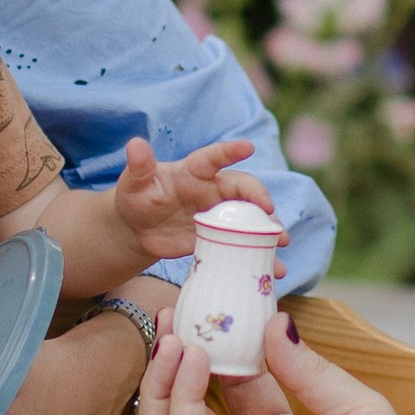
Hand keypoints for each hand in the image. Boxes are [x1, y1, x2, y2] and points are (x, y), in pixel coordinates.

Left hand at [111, 132, 274, 265]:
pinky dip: (261, 257)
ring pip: (250, 219)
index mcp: (193, 172)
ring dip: (268, 229)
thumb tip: (135, 144)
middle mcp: (212, 191)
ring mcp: (219, 217)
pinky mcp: (219, 240)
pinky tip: (274, 270)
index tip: (248, 147)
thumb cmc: (136, 196)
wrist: (137, 229)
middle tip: (272, 216)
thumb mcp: (133, 182)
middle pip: (243, 190)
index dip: (230, 152)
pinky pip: (243, 246)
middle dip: (261, 200)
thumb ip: (139, 166)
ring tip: (281, 243)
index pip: (213, 159)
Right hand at [137, 313, 414, 414]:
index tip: (215, 307)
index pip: (231, 384)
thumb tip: (276, 320)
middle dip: (177, 358)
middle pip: (190, 402)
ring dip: (163, 377)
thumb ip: (307, 367)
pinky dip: (179, 397)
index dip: (220, 347)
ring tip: (171, 333)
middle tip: (172, 313)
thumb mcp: (352, 405)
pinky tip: (192, 360)